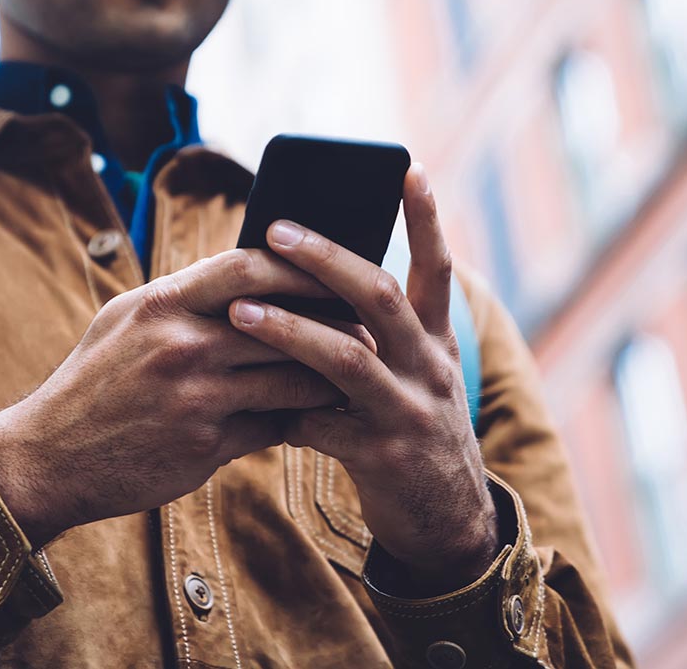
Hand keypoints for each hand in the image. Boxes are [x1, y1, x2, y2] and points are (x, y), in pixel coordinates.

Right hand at [0, 249, 363, 548]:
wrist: (48, 458)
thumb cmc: (93, 381)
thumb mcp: (125, 320)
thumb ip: (184, 296)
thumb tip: (248, 271)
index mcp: (160, 303)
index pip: (247, 266)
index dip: (297, 264)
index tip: (330, 266)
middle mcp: (179, 345)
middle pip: (281, 321)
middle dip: (330, 319)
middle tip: (366, 320)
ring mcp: (194, 397)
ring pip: (289, 377)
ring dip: (328, 374)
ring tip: (356, 370)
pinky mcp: (205, 445)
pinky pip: (273, 425)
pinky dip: (301, 418)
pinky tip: (321, 413)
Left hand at [227, 163, 497, 591]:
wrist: (447, 520)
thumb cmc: (408, 426)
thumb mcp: (411, 374)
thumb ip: (374, 332)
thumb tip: (309, 274)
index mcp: (435, 339)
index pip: (436, 267)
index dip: (426, 217)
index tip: (408, 166)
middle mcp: (430, 367)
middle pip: (381, 297)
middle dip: (326, 259)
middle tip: (276, 229)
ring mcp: (410, 411)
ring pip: (348, 359)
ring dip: (290, 329)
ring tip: (240, 310)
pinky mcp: (383, 457)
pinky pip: (322, 425)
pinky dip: (284, 411)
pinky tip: (251, 405)